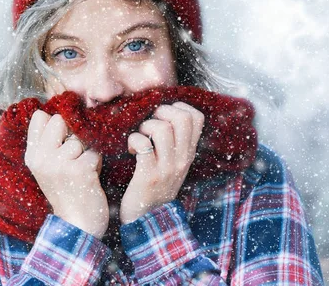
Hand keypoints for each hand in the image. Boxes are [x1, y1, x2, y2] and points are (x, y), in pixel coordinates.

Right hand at [25, 110, 108, 237]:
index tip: (60, 140)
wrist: (76, 223)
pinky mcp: (80, 170)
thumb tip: (56, 112)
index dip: (56, 124)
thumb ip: (48, 141)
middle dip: (72, 135)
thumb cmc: (66, 190)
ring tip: (82, 170)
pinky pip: (94, 152)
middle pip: (60, 121)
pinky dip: (97, 163)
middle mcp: (42, 158)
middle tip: (73, 157)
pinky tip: (90, 177)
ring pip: (80, 138)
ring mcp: (60, 163)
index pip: (40, 117)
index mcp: (32, 155)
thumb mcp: (47, 166)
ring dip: (86, 152)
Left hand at [120, 102, 203, 223]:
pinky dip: (133, 140)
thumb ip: (174, 142)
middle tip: (150, 123)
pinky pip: (142, 144)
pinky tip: (131, 149)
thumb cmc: (156, 186)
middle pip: (181, 118)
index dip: (179, 108)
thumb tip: (164, 114)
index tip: (164, 115)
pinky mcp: (149, 175)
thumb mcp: (173, 164)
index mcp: (188, 153)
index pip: (197, 118)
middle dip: (161, 112)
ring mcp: (167, 167)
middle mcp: (182, 159)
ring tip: (140, 137)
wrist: (148, 219)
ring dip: (145, 126)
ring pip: (161, 128)